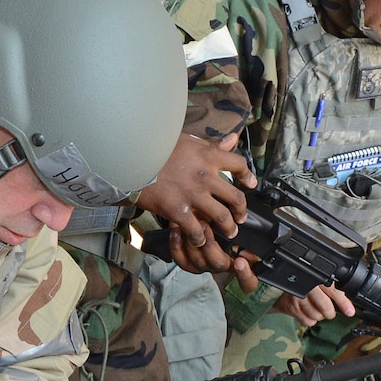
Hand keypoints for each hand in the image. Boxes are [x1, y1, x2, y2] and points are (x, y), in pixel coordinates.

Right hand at [134, 132, 256, 280]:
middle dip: (242, 210)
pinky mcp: (178, 210)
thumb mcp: (186, 140)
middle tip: (241, 217)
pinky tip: (200, 240)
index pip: (239, 165)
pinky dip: (200, 238)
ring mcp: (193, 195)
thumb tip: (232, 140)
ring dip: (228, 227)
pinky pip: (196, 231)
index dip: (247, 176)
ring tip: (230, 232)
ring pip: (222, 217)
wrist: (130, 159)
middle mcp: (206, 177)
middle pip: (235, 197)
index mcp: (208, 156)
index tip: (250, 184)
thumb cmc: (155, 147)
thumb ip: (210, 144)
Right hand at [274, 284, 355, 327]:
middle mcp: (306, 287)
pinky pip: (307, 321)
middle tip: (330, 311)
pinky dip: (311, 320)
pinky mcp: (291, 307)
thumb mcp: (323, 281)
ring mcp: (297, 298)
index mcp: (317, 278)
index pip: (333, 291)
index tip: (350, 312)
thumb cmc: (308, 283)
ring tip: (318, 310)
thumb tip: (350, 307)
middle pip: (324, 307)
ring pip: (316, 315)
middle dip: (330, 312)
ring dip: (320, 316)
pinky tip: (310, 313)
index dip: (343, 303)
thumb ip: (336, 290)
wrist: (287, 282)